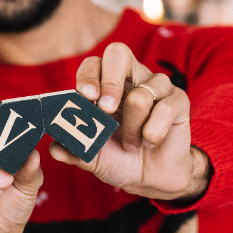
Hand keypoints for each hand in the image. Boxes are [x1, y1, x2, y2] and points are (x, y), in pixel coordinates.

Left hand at [50, 42, 210, 201]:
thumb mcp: (92, 157)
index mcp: (106, 86)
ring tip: (132, 144)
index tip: (85, 98)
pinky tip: (150, 142)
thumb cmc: (120, 159)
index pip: (94, 64)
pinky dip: (153, 133)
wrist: (152, 179)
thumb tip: (54, 147)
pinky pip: (165, 109)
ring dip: (132, 129)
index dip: (88, 76)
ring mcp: (156, 88)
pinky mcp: (179, 101)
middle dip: (109, 81)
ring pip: (140, 96)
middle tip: (105, 109)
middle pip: (118, 53)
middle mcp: (130, 79)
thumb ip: (73, 150)